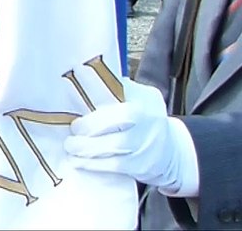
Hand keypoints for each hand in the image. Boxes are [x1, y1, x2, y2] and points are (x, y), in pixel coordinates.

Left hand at [64, 78, 198, 195]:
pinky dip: (92, 163)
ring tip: (70, 145)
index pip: (121, 89)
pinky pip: (114, 164)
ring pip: (114, 144)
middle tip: (74, 128)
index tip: (75, 91)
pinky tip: (77, 161)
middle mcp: (149, 118)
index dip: (96, 89)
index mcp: (145, 98)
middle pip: (119, 118)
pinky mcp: (141, 165)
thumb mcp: (138, 99)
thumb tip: (83, 76)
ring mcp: (146, 143)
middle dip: (90, 124)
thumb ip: (117, 89)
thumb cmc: (144, 121)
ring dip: (86, 146)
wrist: (171, 151)